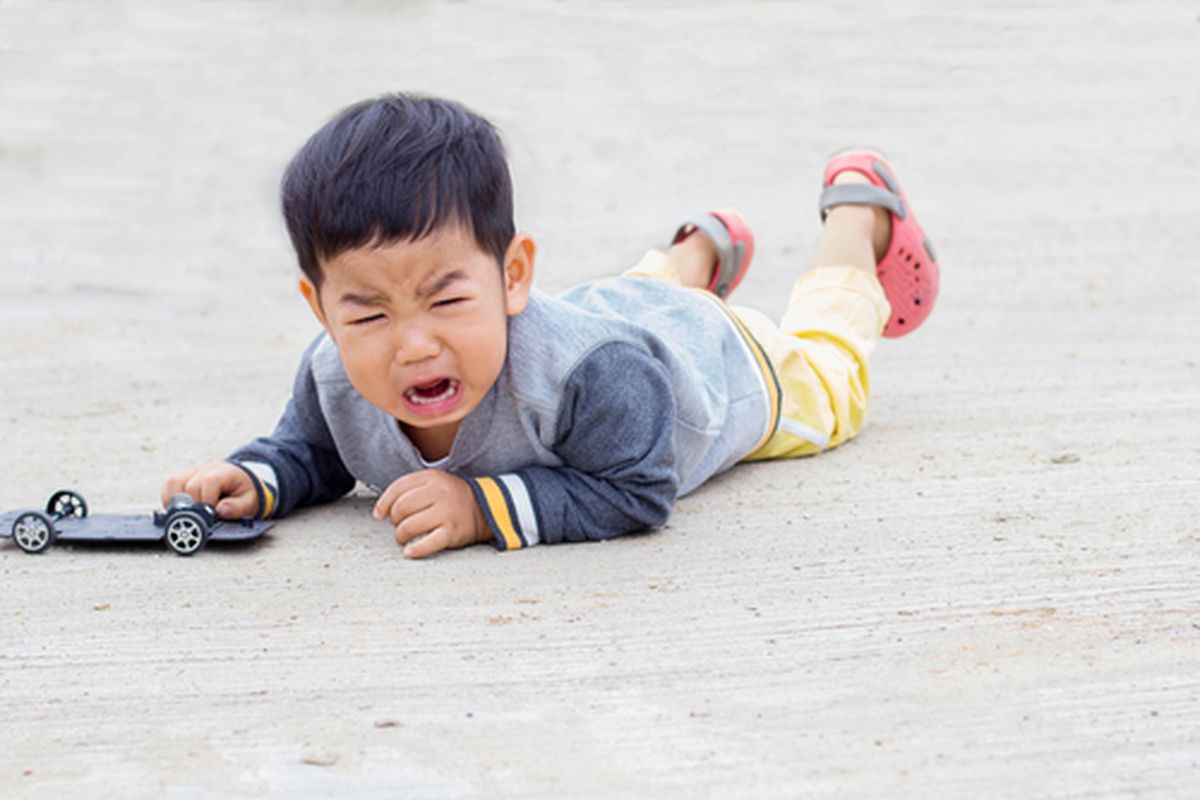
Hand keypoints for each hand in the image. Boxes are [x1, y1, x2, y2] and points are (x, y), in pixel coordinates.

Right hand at [162, 462, 257, 518]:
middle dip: (194, 506)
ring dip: (176, 502)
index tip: (211, 514)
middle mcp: (206, 469)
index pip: (209, 481)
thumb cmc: (245, 492)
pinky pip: (169, 486)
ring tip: (187, 516)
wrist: (242, 481)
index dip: (207, 500)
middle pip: (190, 485)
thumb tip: (221, 511)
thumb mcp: (250, 501)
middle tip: (201, 519)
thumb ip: (238, 507)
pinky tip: (179, 511)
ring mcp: (193, 472)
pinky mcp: (184, 478)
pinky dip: (170, 499)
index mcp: (225, 472)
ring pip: (173, 483)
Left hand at [373, 469, 488, 558]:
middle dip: (395, 521)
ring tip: (404, 538)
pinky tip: (409, 552)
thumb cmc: (452, 498)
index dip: (384, 503)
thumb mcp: (434, 483)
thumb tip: (380, 511)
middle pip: (401, 508)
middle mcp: (440, 492)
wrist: (486, 509)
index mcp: (433, 477)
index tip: (379, 515)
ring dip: (400, 536)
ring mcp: (447, 512)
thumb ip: (409, 490)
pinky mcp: (452, 532)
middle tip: (399, 526)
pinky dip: (415, 550)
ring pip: (409, 526)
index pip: (398, 488)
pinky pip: (428, 543)